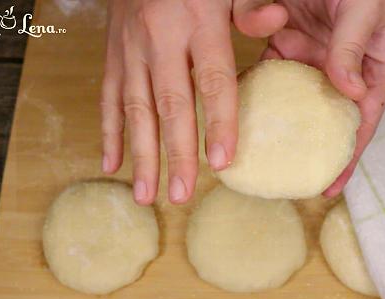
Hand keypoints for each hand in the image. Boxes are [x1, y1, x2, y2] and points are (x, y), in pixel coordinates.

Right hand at [100, 0, 285, 204]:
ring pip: (135, 109)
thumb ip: (251, 6)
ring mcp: (130, 48)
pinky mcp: (112, 54)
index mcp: (197, 20)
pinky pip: (108, 97)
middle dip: (176, 153)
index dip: (219, 122)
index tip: (224, 162)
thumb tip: (276, 21)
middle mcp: (159, 38)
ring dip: (141, 154)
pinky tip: (112, 164)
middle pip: (170, 104)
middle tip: (181, 194)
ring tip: (147, 195)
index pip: (212, 79)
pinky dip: (109, 133)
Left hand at [234, 0, 384, 196]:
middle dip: (311, 150)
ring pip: (296, 100)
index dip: (349, 153)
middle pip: (327, 117)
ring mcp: (312, 52)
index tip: (331, 185)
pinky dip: (259, 93)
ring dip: (281, 127)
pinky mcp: (285, 38)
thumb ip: (352, 44)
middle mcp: (342, 64)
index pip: (363, 117)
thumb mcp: (365, 5)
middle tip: (289, 180)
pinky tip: (243, 117)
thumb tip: (348, 90)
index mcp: (372, 62)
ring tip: (262, 159)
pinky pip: (270, 72)